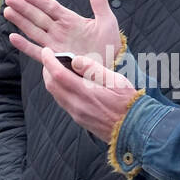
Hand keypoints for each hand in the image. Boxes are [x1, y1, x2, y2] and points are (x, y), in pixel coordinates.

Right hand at [5, 0, 121, 67]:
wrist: (111, 67)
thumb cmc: (110, 44)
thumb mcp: (107, 20)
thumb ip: (99, 0)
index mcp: (70, 20)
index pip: (49, 6)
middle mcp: (59, 31)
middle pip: (37, 16)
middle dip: (23, 8)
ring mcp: (55, 45)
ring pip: (34, 31)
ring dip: (21, 22)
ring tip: (7, 11)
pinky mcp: (54, 59)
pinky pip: (37, 52)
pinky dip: (25, 46)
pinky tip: (13, 37)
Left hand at [16, 37, 137, 140]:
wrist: (134, 129)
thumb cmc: (128, 102)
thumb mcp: (116, 80)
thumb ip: (94, 69)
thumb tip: (75, 60)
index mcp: (86, 92)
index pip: (58, 74)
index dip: (48, 61)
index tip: (46, 51)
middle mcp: (77, 105)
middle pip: (51, 85)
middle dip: (47, 70)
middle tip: (51, 59)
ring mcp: (77, 114)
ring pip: (55, 95)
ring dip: (52, 81)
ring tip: (58, 69)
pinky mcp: (79, 120)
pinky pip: (63, 102)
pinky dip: (60, 90)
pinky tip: (69, 84)